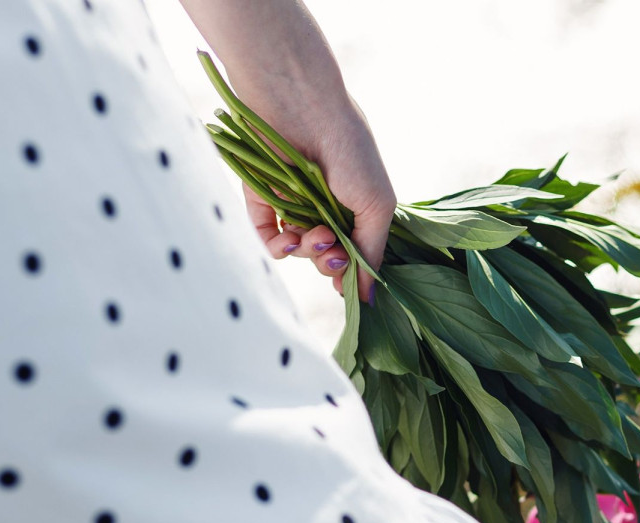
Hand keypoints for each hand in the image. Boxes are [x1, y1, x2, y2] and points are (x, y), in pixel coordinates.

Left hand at [245, 95, 393, 300]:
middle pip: (326, 256)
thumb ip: (371, 251)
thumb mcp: (377, 204)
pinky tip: (286, 240)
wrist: (301, 108)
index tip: (350, 276)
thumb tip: (365, 297)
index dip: (352, 270)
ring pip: (298, 251)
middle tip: (330, 247)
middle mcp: (326, 207)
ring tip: (309, 234)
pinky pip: (266, 238)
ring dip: (306, 250)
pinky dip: (277, 247)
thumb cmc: (349, 151)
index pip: (356, 253)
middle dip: (330, 259)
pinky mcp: (263, 199)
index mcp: (357, 206)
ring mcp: (294, 204)